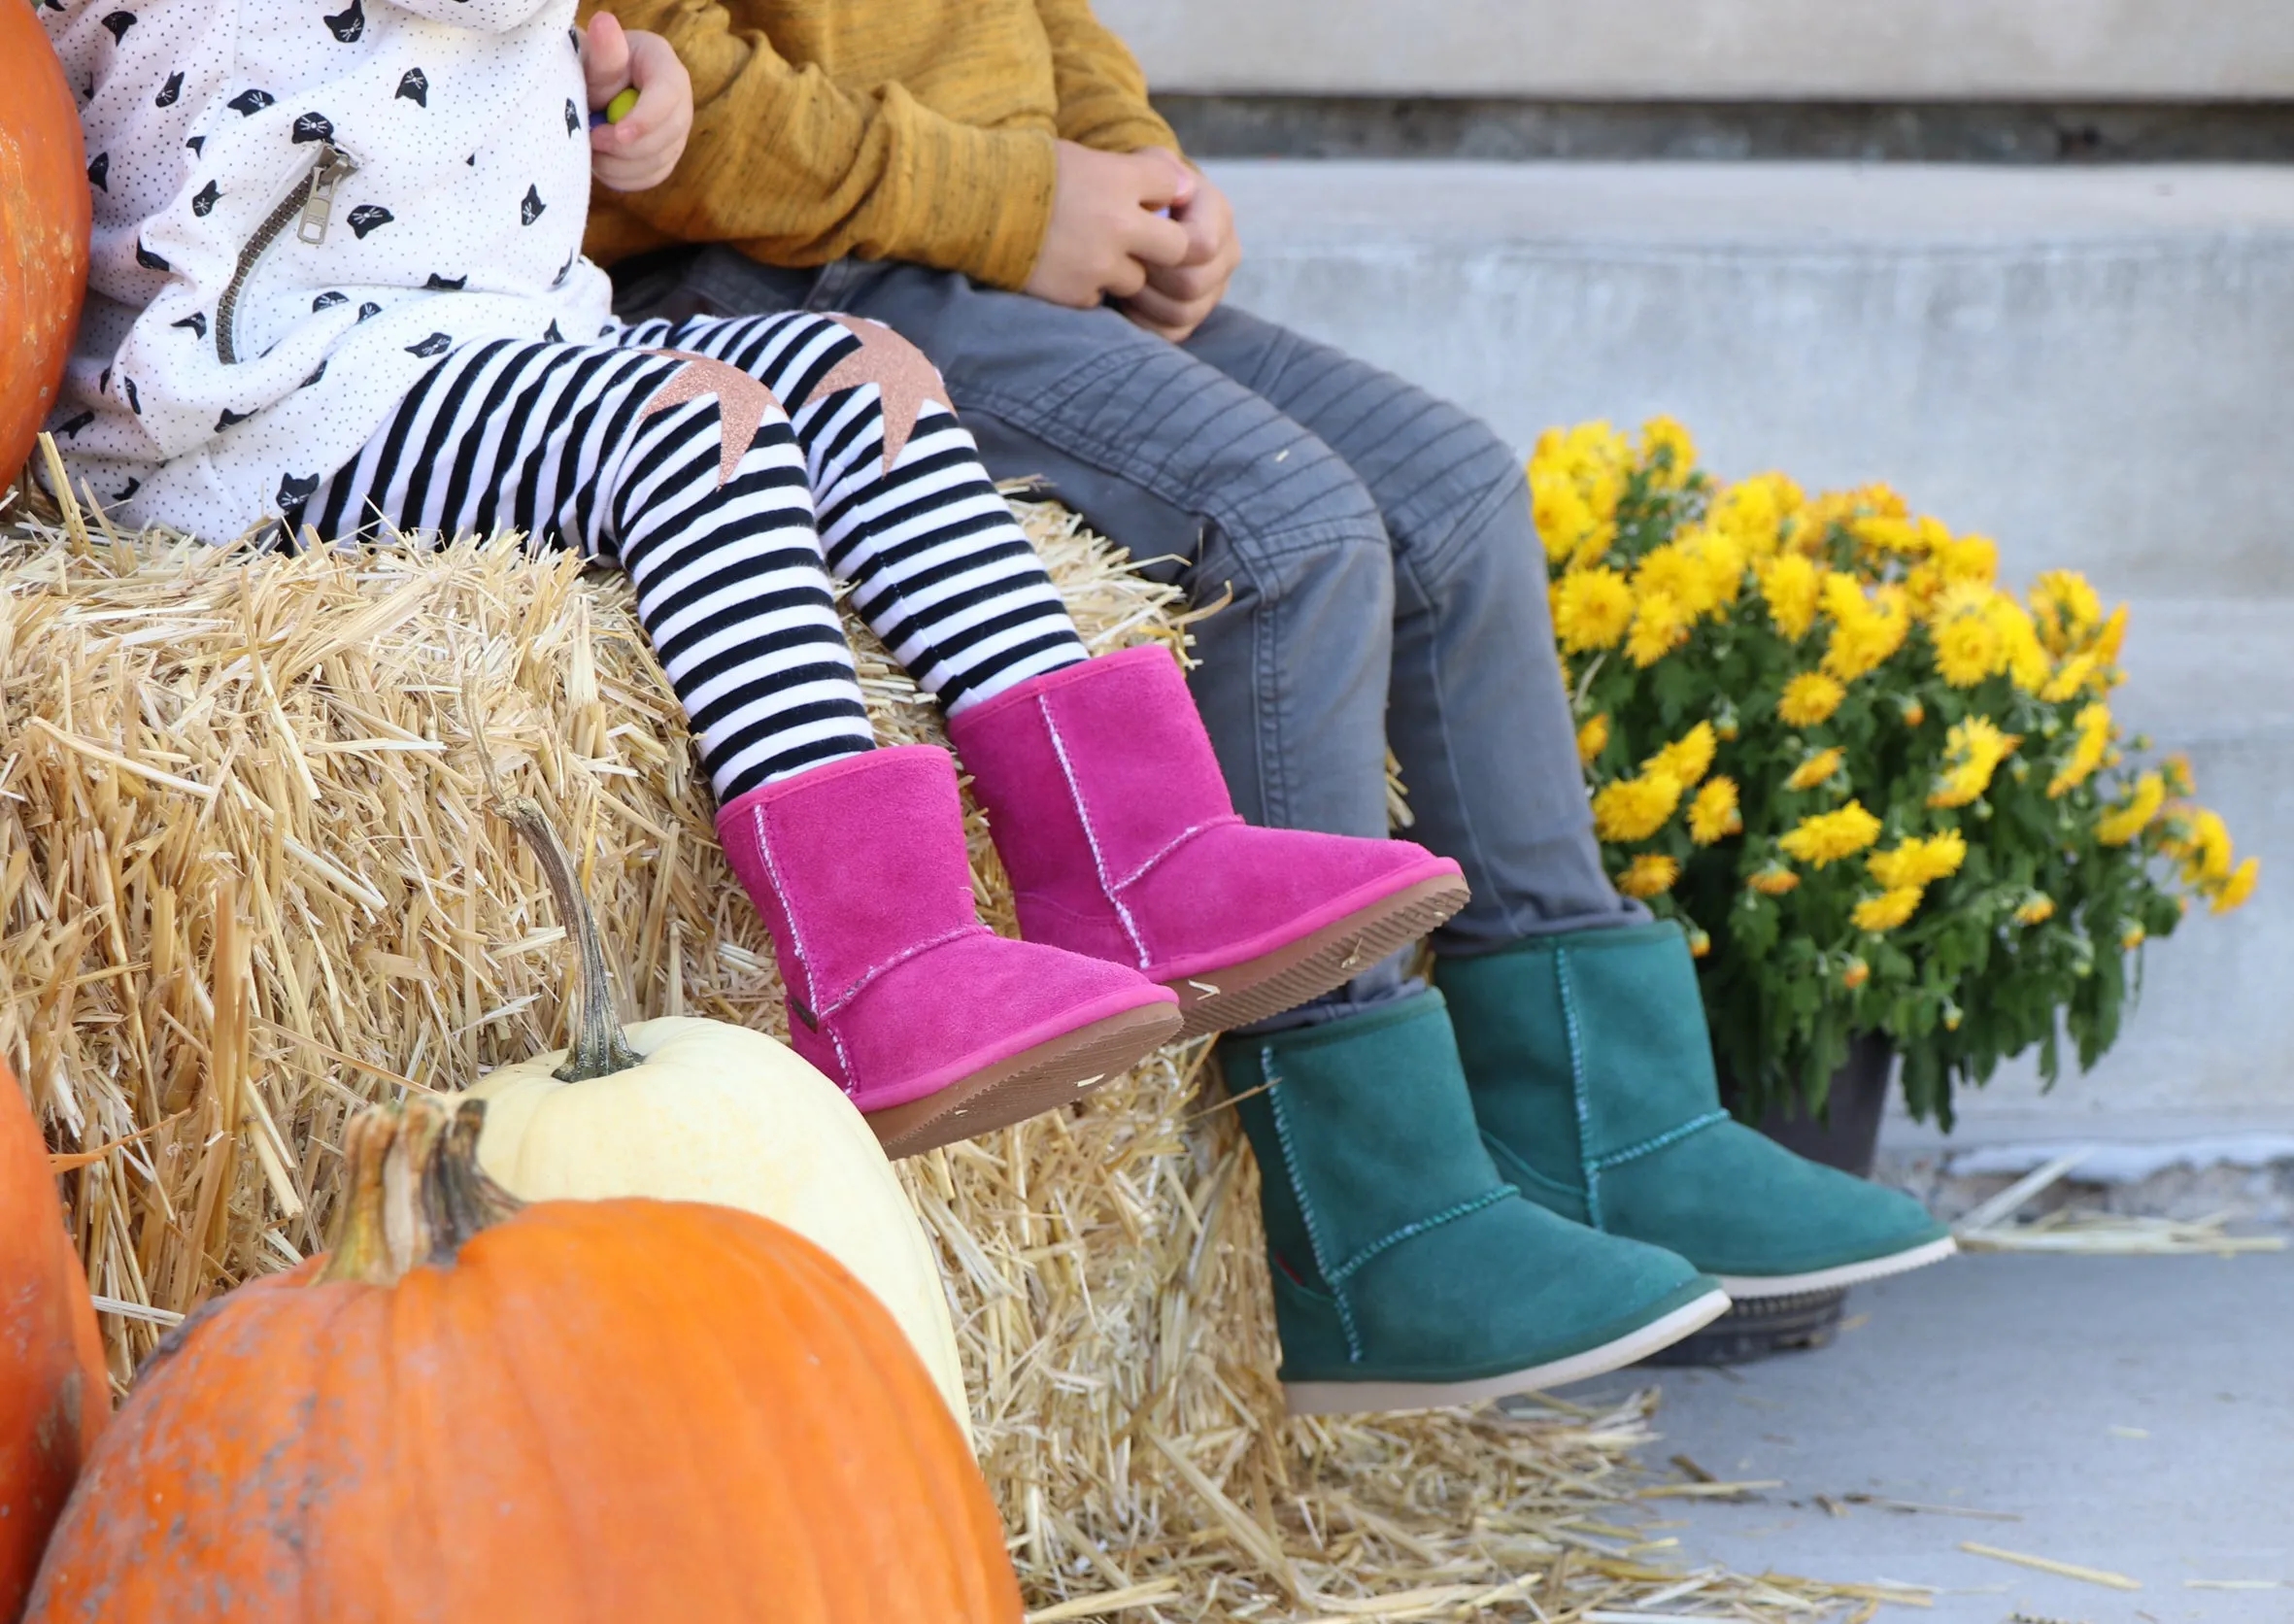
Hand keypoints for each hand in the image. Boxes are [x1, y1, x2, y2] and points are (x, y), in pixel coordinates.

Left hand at [583, 13, 692, 192]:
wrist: (594, 89)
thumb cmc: (593, 68)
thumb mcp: (595, 58)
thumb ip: (604, 50)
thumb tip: (605, 22)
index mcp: (666, 68)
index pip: (668, 97)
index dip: (646, 120)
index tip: (617, 134)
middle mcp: (681, 102)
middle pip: (669, 135)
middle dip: (627, 147)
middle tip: (591, 138)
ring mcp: (677, 133)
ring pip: (658, 161)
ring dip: (619, 163)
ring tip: (591, 146)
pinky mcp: (666, 157)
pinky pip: (651, 177)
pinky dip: (623, 176)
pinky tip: (603, 161)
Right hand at [1024, 140, 1192, 307]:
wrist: (971, 204)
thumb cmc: (1022, 171)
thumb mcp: (1080, 156)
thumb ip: (1126, 175)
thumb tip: (1175, 187)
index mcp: (1119, 180)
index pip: (1172, 187)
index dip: (1164, 193)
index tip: (1153, 198)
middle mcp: (1119, 224)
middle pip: (1177, 247)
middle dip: (1164, 245)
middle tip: (1143, 243)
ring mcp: (1099, 264)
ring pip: (1137, 279)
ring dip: (1121, 271)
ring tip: (1088, 254)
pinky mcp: (1076, 293)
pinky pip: (1098, 298)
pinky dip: (1087, 289)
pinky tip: (1064, 270)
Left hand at [1119, 155, 1238, 342]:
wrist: (1145, 213)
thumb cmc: (1142, 189)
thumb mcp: (1148, 166)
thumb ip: (1158, 168)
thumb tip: (1178, 188)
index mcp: (1218, 216)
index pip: (1202, 246)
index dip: (1164, 249)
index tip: (1134, 237)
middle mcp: (1226, 255)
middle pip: (1191, 285)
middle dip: (1150, 278)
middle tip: (1122, 264)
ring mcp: (1213, 290)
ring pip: (1183, 314)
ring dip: (1144, 301)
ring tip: (1122, 282)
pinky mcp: (1196, 316)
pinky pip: (1173, 334)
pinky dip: (1145, 323)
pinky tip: (1127, 304)